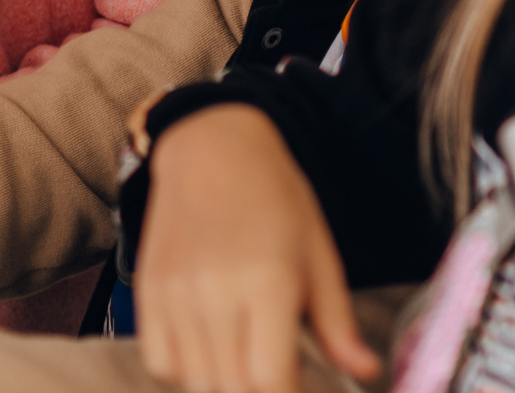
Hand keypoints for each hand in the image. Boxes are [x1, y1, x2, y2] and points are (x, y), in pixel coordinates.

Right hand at [134, 106, 377, 392]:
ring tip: (248, 362)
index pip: (269, 382)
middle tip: (281, 376)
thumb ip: (338, 323)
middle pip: (231, 389)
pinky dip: (184, 371)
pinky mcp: (148, 289)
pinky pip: (159, 360)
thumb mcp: (319, 255)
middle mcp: (214, 291)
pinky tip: (211, 352)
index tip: (304, 390)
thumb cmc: (274, 198)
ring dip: (224, 385)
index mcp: (267, 281)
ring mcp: (175, 292)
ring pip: (195, 381)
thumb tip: (366, 371)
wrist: (210, 145)